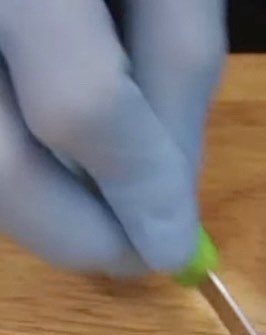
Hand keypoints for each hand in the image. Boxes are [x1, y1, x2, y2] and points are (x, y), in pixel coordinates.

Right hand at [0, 0, 225, 273]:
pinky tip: (62, 165)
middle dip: (81, 234)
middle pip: (3, 166)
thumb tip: (169, 200)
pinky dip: (19, 168)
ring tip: (103, 210)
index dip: (137, 191)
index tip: (175, 252)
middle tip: (134, 255)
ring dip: (47, 212)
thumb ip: (176, 76)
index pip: (83, 106)